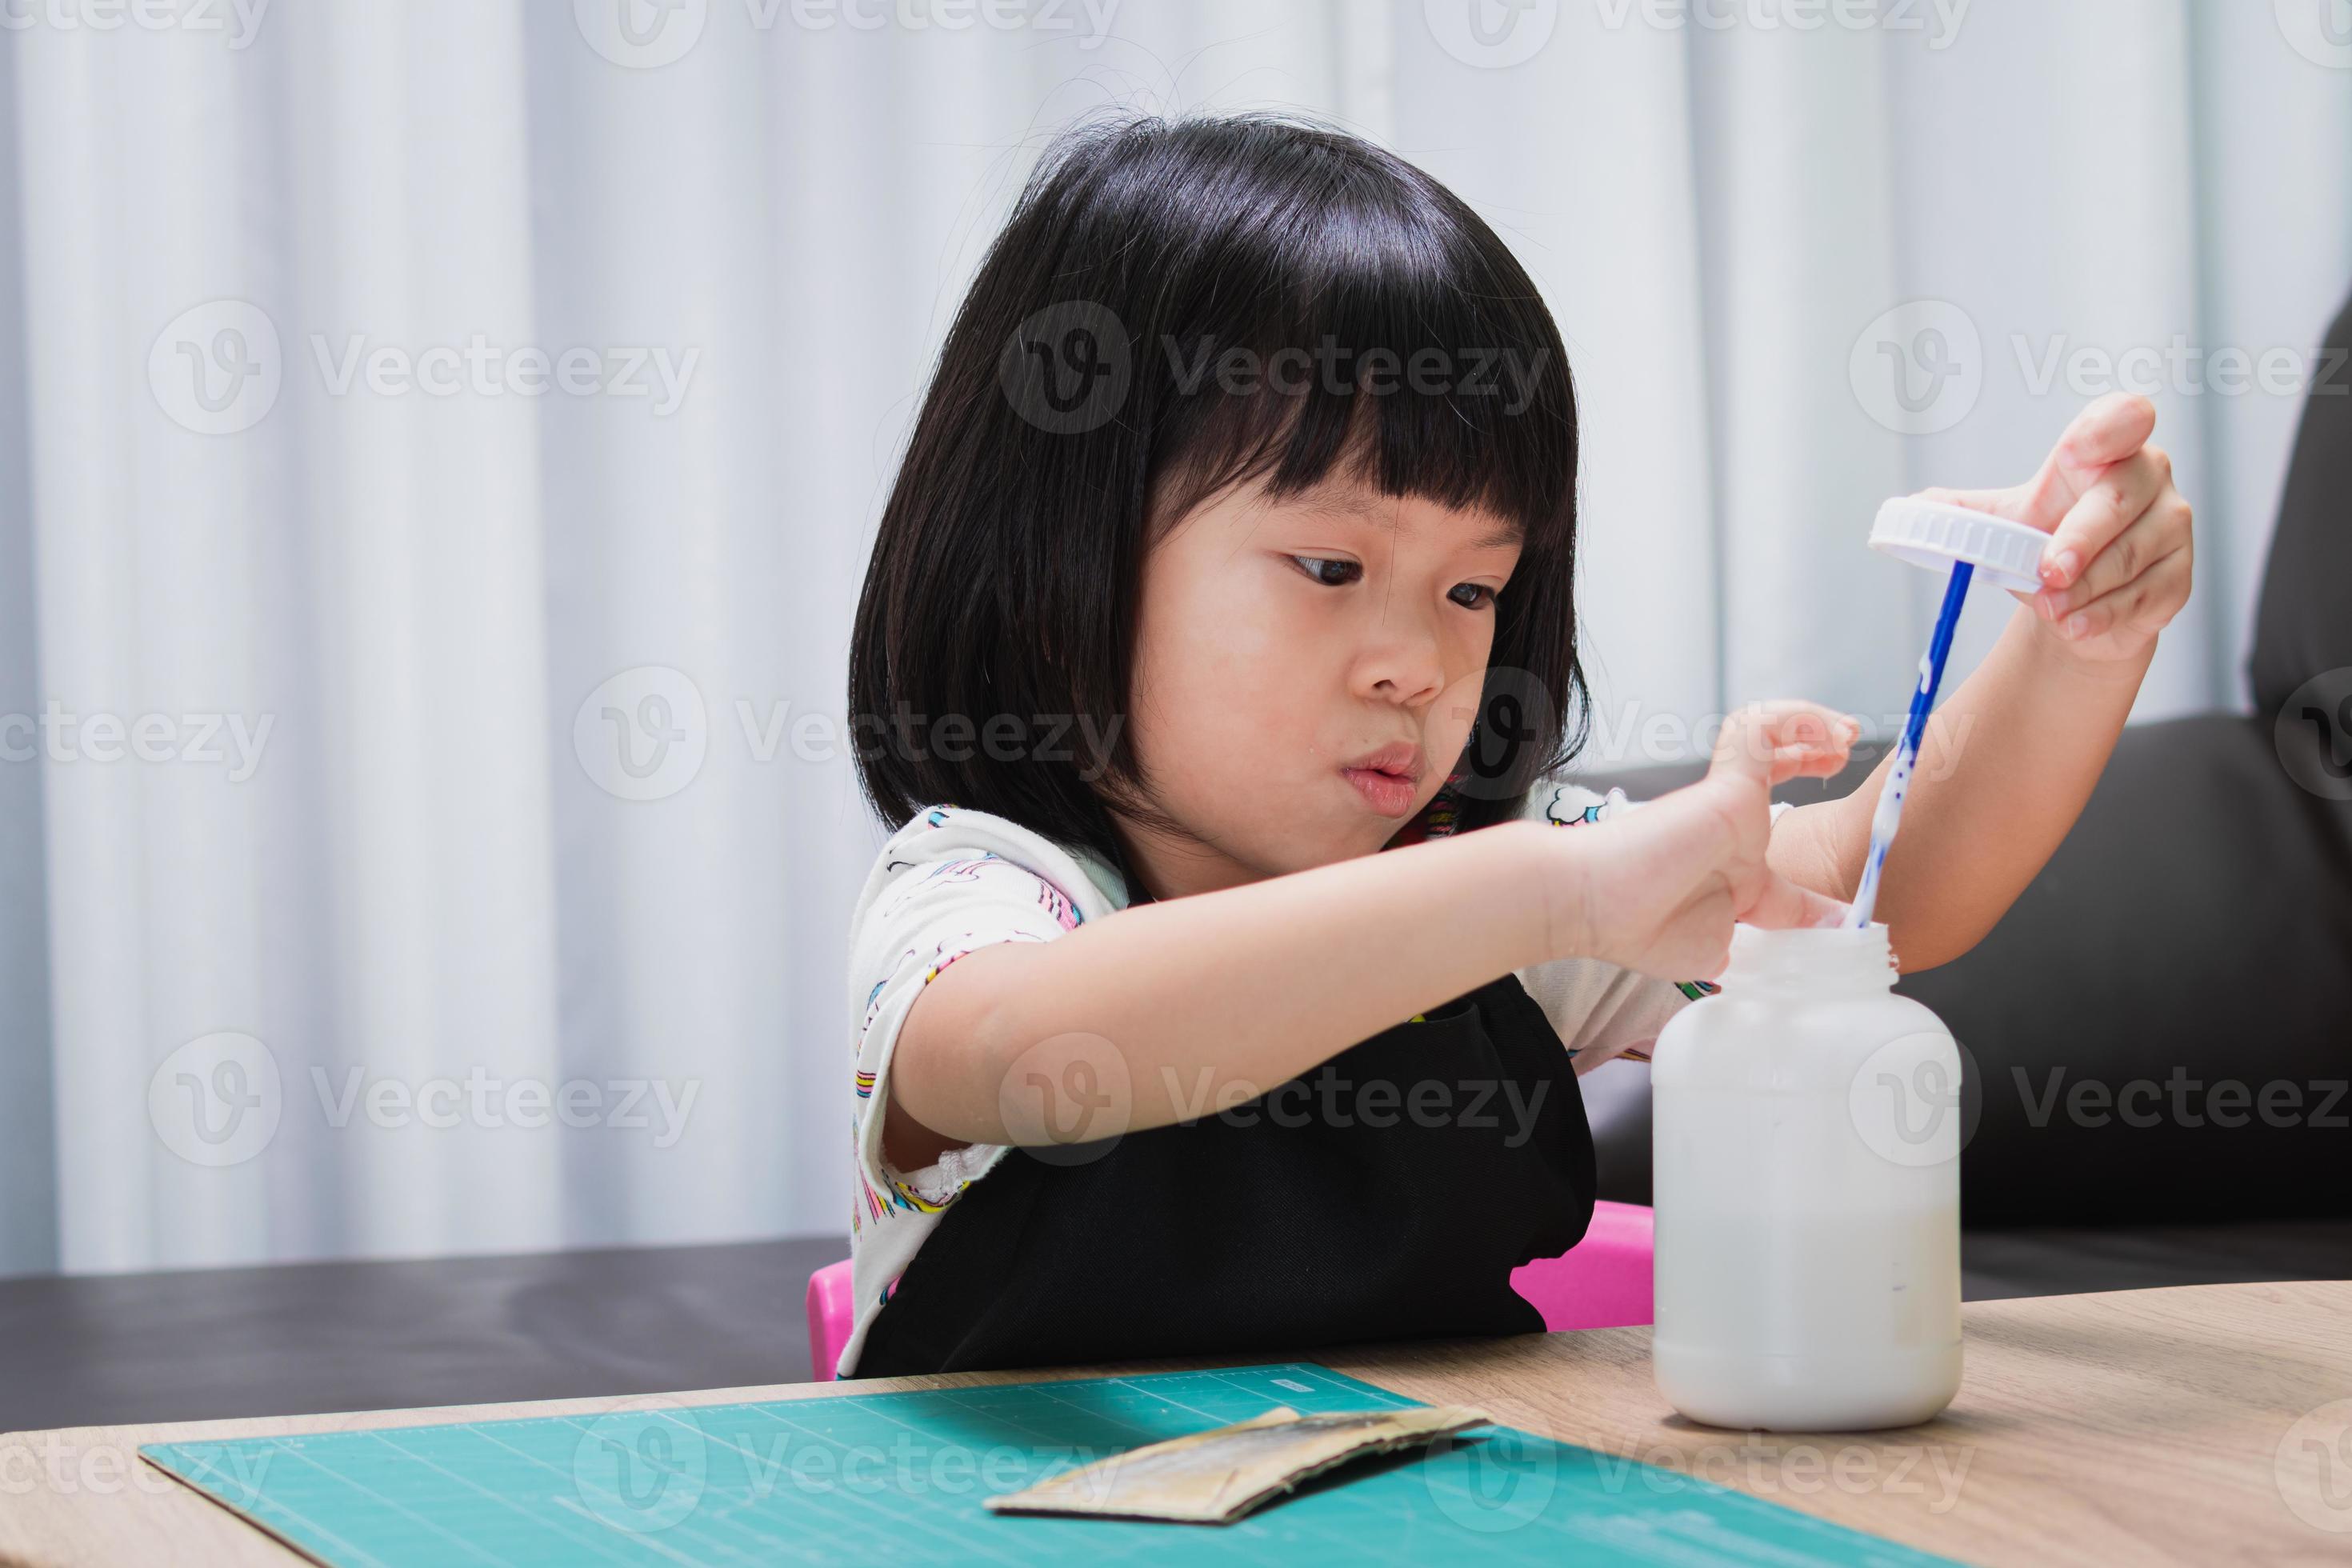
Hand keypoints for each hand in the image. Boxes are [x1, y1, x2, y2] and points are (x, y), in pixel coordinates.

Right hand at [1560, 702, 1856, 979]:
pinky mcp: (1726, 780)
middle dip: (1816, 745)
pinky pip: (1761, 728)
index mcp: (1731, 859)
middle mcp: (1730, 819)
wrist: (1600, 907)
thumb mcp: (1734, 939)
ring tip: (1844, 731)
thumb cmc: (1644, 926)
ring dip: (1810, 721)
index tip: (1843, 828)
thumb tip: (1840, 927)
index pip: (1775, 816)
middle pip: (1778, 759)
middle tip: (1845, 745)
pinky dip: (1794, 718)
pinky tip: (1822, 733)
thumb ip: (1788, 925)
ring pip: (1769, 731)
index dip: (1807, 800)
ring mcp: (1727, 796)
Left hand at [1919, 392, 2192, 666]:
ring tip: (2050, 609)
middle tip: (2046, 571)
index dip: (2106, 430)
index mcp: (2108, 449)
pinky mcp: (2179, 576)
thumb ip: (1962, 512)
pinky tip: (2074, 625)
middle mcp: (2150, 478)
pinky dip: (2102, 615)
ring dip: (2084, 588)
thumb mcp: (2003, 522)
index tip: (2073, 453)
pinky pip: (2143, 596)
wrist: (2079, 604)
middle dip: (2080, 539)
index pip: (2125, 417)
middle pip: (2120, 500)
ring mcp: (2171, 526)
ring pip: (2131, 556)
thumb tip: (1912, 508)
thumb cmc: (2046, 543)